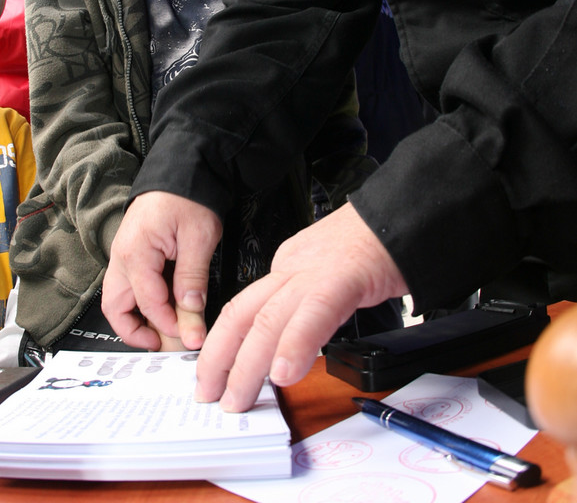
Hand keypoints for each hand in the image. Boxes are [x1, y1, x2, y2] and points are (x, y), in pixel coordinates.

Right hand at [102, 191, 222, 350]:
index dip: (170, 325)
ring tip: (164, 331)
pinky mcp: (133, 252)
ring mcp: (124, 254)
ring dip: (137, 319)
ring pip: (119, 300)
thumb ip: (192, 280)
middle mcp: (122, 256)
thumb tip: (192, 317)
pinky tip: (165, 308)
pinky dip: (142, 302)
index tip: (191, 336)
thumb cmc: (188, 194)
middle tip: (165, 344)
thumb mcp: (199, 238)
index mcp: (135, 252)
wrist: (184, 167)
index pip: (148, 304)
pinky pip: (129, 286)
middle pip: (116, 308)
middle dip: (137, 332)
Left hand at [194, 202, 408, 410]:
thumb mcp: (328, 271)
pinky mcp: (344, 276)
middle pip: (242, 314)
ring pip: (267, 318)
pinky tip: (284, 372)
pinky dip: (295, 345)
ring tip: (237, 398)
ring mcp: (314, 271)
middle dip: (219, 358)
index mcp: (287, 267)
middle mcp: (292, 268)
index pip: (243, 308)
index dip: (224, 343)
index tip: (215, 373)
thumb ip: (307, 301)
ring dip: (247, 365)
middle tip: (210, 394)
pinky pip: (314, 313)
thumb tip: (294, 341)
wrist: (402, 214)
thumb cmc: (373, 244)